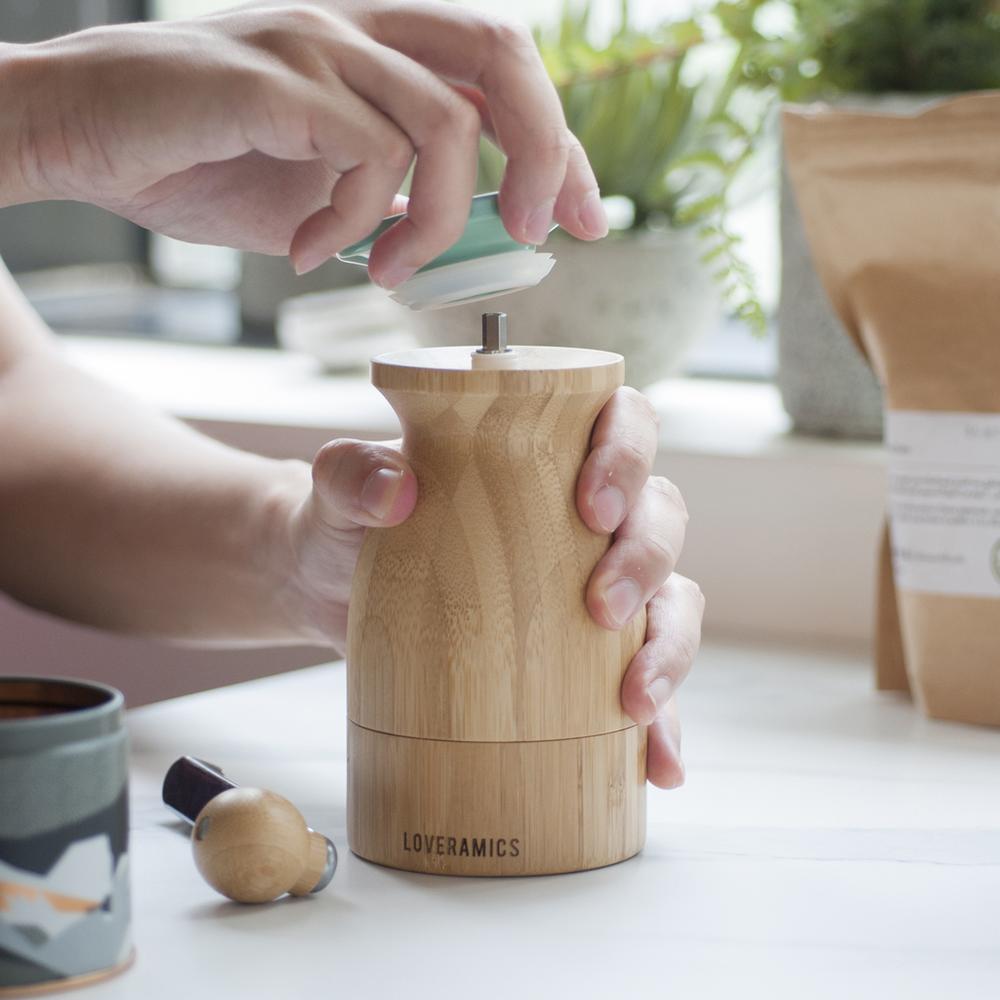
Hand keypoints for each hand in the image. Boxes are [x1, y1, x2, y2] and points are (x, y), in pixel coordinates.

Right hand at [3, 2, 606, 284]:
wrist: (83, 132)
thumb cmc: (200, 159)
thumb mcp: (323, 196)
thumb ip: (392, 206)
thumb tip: (457, 244)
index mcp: (383, 50)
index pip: (506, 72)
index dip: (561, 146)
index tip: (582, 219)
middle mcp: (362, 27)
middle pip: (505, 53)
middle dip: (544, 153)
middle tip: (534, 233)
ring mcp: (318, 43)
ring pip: (446, 121)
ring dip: (437, 220)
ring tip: (388, 272)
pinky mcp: (274, 77)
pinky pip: (365, 153)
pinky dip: (356, 221)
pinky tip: (310, 251)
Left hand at [282, 387, 703, 789]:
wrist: (330, 592)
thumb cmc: (350, 521)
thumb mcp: (340, 490)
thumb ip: (352, 473)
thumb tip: (396, 491)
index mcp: (547, 450)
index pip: (623, 423)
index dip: (627, 456)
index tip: (592, 507)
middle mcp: (587, 515)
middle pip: (660, 517)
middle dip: (647, 561)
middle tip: (601, 609)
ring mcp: (592, 583)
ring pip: (671, 600)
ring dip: (670, 648)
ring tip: (635, 703)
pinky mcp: (584, 654)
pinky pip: (644, 682)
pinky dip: (660, 725)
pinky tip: (657, 764)